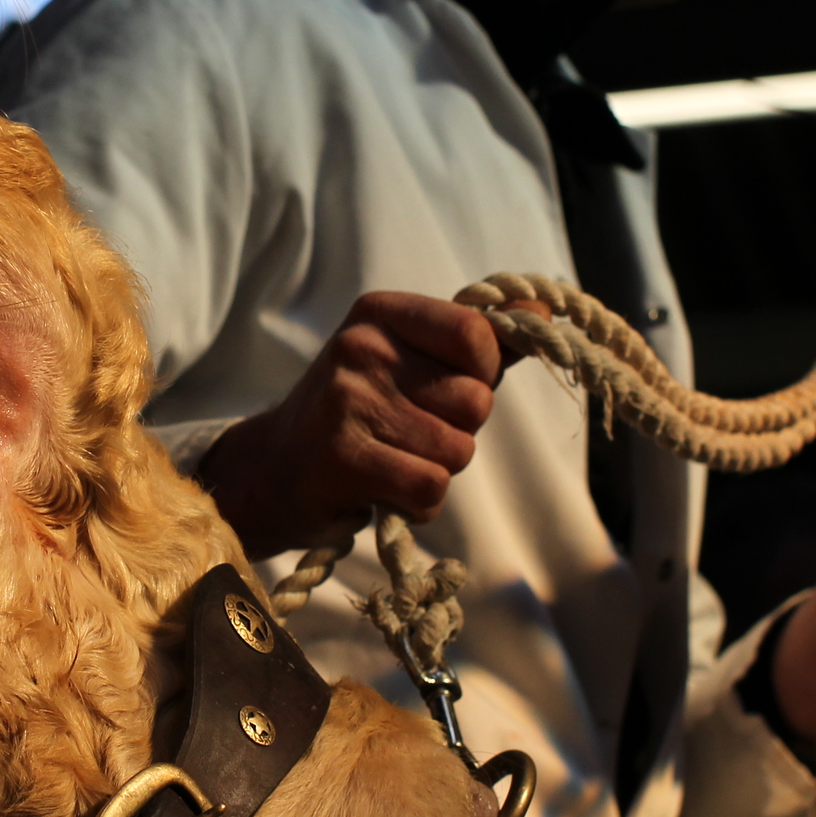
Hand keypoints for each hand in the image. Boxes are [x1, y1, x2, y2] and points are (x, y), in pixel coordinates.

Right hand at [198, 291, 504, 557]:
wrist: (272, 470)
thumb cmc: (359, 414)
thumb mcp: (410, 362)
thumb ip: (479, 342)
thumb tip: (543, 311)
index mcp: (380, 312)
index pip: (477, 336)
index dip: (480, 376)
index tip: (442, 390)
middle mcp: (360, 347)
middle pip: (475, 401)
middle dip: (457, 432)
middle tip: (406, 435)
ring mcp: (347, 401)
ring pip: (457, 451)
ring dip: (437, 471)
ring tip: (391, 462)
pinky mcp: (342, 458)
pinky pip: (430, 489)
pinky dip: (418, 505)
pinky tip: (384, 491)